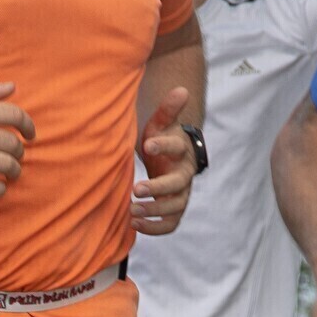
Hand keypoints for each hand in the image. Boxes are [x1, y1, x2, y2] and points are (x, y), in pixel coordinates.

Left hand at [130, 88, 196, 235]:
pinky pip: (171, 224)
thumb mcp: (161, 124)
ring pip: (175, 206)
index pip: (177, 147)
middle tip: (135, 189)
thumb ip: (168, 109)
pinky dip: (155, 228)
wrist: (171, 160)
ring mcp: (182, 193)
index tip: (146, 145)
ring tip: (131, 211)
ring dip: (154, 210)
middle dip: (157, 187)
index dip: (163, 145)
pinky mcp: (175, 209)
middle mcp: (185, 173)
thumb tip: (182, 89)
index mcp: (182, 150)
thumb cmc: (161, 140)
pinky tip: (134, 224)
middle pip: (177, 183)